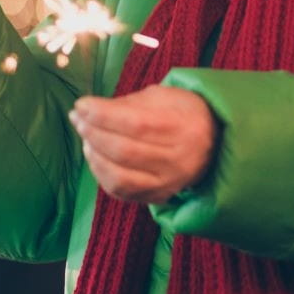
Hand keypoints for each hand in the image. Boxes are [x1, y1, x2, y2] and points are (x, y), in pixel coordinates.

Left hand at [71, 86, 217, 203]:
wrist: (216, 143)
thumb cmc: (184, 114)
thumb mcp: (165, 97)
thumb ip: (130, 103)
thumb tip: (92, 110)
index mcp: (184, 127)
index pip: (135, 123)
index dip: (102, 115)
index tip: (81, 104)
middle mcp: (179, 159)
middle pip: (124, 151)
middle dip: (93, 133)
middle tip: (77, 118)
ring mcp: (169, 182)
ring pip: (119, 176)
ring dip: (94, 155)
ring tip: (86, 136)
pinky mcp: (159, 196)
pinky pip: (121, 191)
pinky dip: (101, 173)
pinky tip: (96, 155)